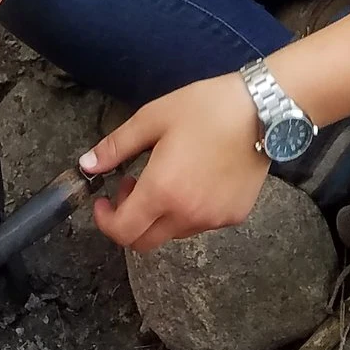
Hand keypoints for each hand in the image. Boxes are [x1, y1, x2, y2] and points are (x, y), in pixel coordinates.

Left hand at [80, 75, 268, 251]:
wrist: (264, 110)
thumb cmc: (206, 108)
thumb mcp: (153, 118)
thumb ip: (116, 146)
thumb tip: (86, 165)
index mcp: (162, 191)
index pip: (123, 231)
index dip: (105, 222)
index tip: (102, 201)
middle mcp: (188, 214)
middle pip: (145, 241)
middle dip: (129, 221)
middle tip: (132, 186)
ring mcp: (214, 219)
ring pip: (173, 232)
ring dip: (160, 214)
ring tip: (167, 176)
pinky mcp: (234, 216)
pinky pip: (201, 223)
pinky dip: (189, 210)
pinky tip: (198, 177)